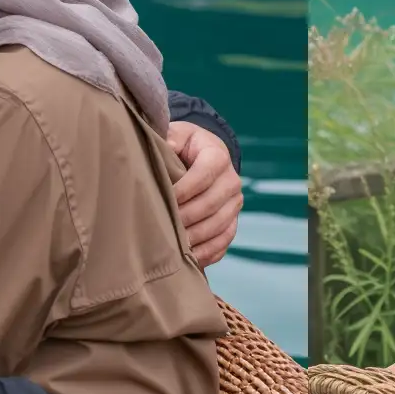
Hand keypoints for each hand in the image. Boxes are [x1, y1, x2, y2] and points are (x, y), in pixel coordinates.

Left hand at [170, 123, 241, 266]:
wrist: (204, 156)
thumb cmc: (184, 146)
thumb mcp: (176, 134)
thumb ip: (168, 139)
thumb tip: (162, 148)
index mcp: (217, 155)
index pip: (203, 175)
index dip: (182, 190)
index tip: (161, 199)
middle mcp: (232, 181)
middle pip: (210, 205)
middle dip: (184, 218)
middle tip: (160, 227)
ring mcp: (235, 205)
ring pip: (218, 227)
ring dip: (194, 238)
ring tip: (171, 246)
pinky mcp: (232, 223)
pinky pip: (223, 243)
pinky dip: (206, 253)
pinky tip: (187, 259)